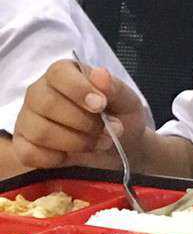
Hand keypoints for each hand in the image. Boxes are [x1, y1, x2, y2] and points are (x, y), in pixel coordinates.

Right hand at [11, 61, 151, 168]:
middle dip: (83, 123)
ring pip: (40, 131)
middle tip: (106, 132)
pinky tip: (72, 156)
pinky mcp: (23, 144)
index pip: (58, 73)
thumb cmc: (120, 116)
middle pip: (47, 104)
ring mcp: (27, 119)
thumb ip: (115, 88)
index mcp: (64, 74)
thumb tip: (100, 74)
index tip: (101, 106)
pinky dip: (55, 159)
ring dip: (75, 143)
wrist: (120, 146)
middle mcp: (39, 92)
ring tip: (97, 143)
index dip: (79, 90)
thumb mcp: (128, 101)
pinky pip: (28, 153)